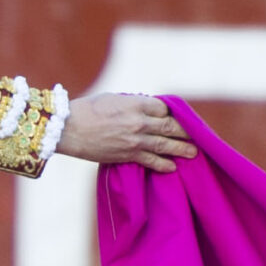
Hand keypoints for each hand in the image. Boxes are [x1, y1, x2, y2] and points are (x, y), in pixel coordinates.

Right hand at [60, 94, 195, 172]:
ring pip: (165, 145)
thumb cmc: (87, 110)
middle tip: (197, 136)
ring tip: (193, 153)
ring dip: (182, 149)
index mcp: (136, 103)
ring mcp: (135, 140)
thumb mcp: (113, 99)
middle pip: (170, 127)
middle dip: (186, 132)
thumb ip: (133, 104)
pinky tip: (172, 166)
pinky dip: (163, 164)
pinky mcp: (128, 155)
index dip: (170, 113)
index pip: (164, 108)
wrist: (68, 129)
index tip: (174, 118)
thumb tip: (147, 110)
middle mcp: (140, 121)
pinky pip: (151, 161)